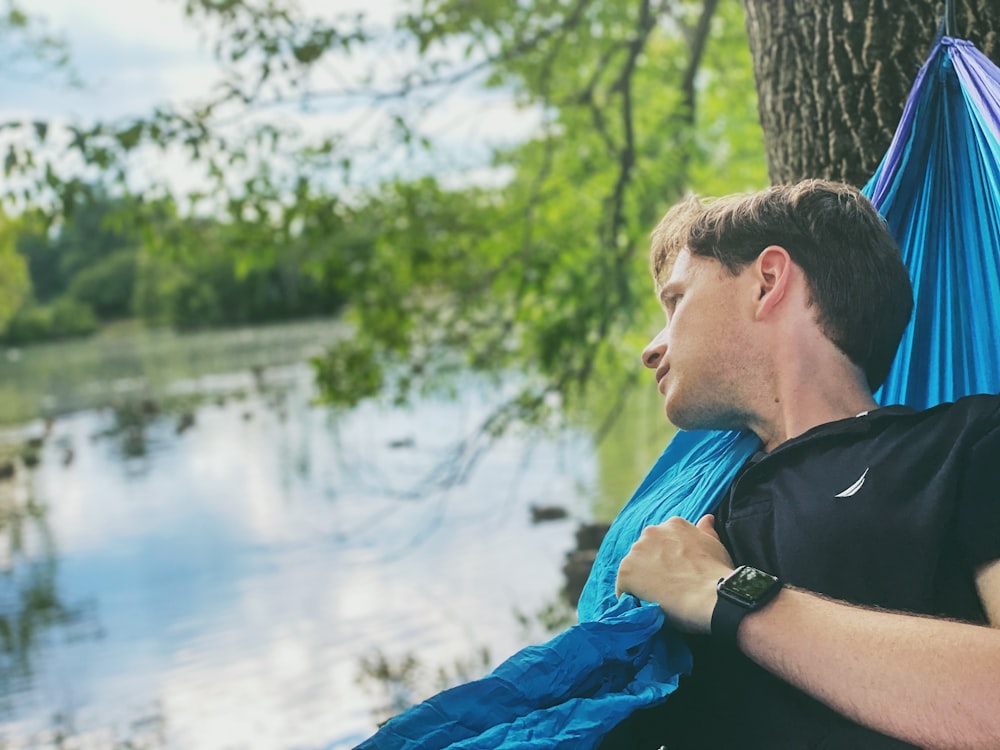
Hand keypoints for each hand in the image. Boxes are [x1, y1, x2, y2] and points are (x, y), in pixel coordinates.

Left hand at [615, 514, 734, 634]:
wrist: (712, 596)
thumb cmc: (718, 574)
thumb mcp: (715, 547)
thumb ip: (706, 531)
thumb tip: (707, 518)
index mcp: (673, 524)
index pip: (661, 542)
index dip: (667, 561)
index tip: (677, 574)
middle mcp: (651, 532)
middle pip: (644, 553)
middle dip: (652, 568)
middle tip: (668, 588)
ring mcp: (636, 552)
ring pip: (633, 570)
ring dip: (641, 583)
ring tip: (659, 600)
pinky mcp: (626, 572)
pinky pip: (624, 589)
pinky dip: (632, 599)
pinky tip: (647, 608)